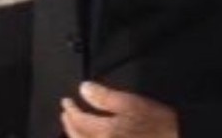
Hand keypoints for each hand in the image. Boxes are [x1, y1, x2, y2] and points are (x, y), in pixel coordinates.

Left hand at [60, 81, 179, 137]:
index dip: (71, 110)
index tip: (66, 101)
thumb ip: (105, 97)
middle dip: (69, 125)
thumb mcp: (131, 103)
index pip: (79, 121)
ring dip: (75, 137)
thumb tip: (83, 89)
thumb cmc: (156, 122)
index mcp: (105, 133)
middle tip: (65, 114)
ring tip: (73, 127)